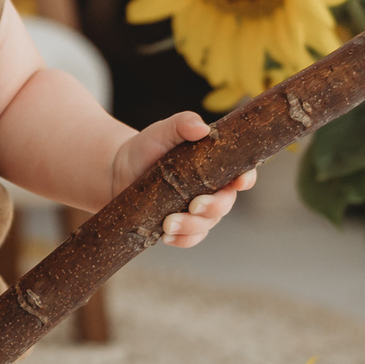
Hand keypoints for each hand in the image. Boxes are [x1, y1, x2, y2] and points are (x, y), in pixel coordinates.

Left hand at [108, 112, 256, 247]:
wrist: (118, 170)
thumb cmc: (147, 147)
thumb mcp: (162, 131)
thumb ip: (182, 123)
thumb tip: (201, 128)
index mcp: (215, 165)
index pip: (241, 173)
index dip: (246, 178)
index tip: (239, 182)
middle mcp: (212, 190)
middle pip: (225, 203)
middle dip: (213, 207)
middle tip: (193, 206)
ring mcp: (197, 210)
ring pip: (207, 224)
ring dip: (191, 227)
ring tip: (168, 224)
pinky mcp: (181, 226)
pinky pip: (190, 238)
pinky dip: (182, 240)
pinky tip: (166, 237)